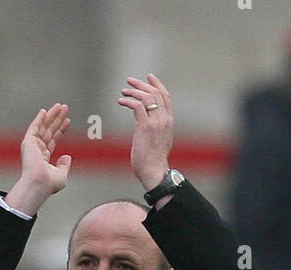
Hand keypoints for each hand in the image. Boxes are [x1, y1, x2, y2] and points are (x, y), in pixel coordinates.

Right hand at [5, 104, 71, 213]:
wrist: (40, 183)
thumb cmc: (49, 184)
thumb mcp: (61, 175)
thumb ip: (64, 165)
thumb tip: (67, 156)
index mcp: (43, 158)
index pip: (53, 139)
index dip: (61, 129)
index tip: (67, 121)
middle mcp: (37, 150)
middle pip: (49, 130)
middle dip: (57, 119)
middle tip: (65, 108)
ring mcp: (32, 146)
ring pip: (44, 126)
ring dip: (52, 115)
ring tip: (60, 106)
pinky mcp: (29, 142)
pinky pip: (34, 127)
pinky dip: (39, 119)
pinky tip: (44, 111)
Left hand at [118, 74, 173, 190]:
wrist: (154, 171)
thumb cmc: (154, 161)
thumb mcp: (159, 141)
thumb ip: (156, 129)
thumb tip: (146, 123)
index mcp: (169, 122)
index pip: (166, 96)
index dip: (157, 84)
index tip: (149, 77)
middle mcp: (164, 119)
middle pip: (155, 93)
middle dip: (141, 85)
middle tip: (129, 82)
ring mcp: (156, 123)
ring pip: (146, 97)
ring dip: (133, 92)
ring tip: (123, 92)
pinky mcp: (145, 127)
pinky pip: (137, 106)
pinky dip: (128, 101)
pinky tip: (121, 102)